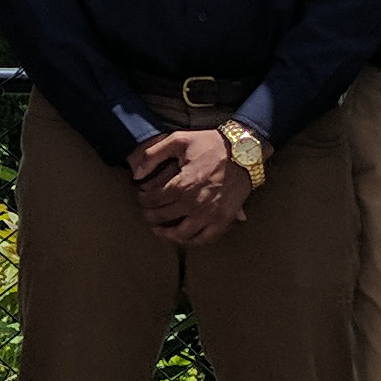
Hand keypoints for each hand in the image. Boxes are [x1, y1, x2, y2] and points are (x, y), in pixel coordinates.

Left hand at [135, 125, 251, 247]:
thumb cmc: (211, 143)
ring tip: (160, 229)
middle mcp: (194, 204)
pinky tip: (184, 236)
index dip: (144, 200)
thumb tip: (136, 175)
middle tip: (147, 212)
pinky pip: (205, 238)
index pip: (154, 200)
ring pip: (182, 234)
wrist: (244, 150)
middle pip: (163, 217)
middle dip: (150, 215)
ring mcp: (210, 214)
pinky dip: (192, 240)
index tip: (142, 197)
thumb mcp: (178, 139)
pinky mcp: (224, 219)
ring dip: (167, 234)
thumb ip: (152, 155)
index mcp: (182, 185)